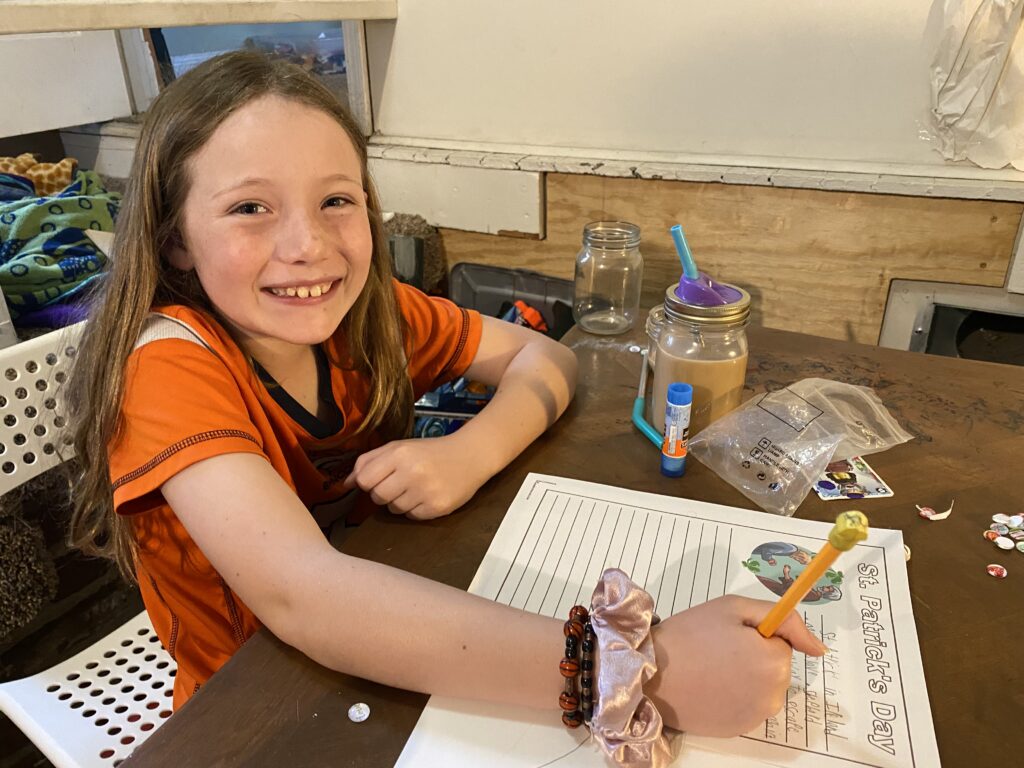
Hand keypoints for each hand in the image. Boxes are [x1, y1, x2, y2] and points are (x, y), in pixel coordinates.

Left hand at [343, 436, 488, 519]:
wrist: (470, 455)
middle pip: (377, 497)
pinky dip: (416, 509)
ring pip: (394, 509)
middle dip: (384, 493)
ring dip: (400, 502)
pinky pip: (412, 517)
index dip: (369, 483)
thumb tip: (347, 483)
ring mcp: (426, 491)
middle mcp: (412, 472)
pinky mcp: (438, 507)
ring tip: (416, 488)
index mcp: (400, 453)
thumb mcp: (399, 447)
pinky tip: (427, 496)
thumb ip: (369, 461)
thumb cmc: (430, 451)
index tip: (380, 479)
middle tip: (400, 483)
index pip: (365, 480)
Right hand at [645, 595, 827, 736]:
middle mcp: (773, 694)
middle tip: (717, 649)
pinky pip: (749, 704)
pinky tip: (710, 687)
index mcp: (774, 661)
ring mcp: (757, 716)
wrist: (650, 674)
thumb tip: (819, 647)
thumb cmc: (688, 635)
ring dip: (745, 676)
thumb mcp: (734, 608)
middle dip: (753, 655)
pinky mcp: (740, 729)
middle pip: (775, 665)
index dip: (755, 633)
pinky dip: (735, 695)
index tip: (729, 634)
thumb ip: (783, 619)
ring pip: (763, 686)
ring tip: (710, 668)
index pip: (781, 641)